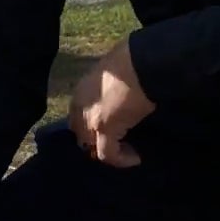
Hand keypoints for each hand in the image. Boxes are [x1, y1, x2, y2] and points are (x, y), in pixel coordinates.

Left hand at [67, 36, 155, 167]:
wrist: (142, 61)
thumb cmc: (133, 62)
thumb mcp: (111, 77)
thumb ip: (107, 91)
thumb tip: (118, 100)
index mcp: (80, 93)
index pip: (77, 120)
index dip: (90, 130)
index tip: (109, 134)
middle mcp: (79, 107)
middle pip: (81, 136)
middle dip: (96, 144)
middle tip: (117, 147)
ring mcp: (89, 118)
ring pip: (91, 147)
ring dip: (108, 153)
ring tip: (127, 153)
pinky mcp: (105, 128)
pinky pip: (107, 154)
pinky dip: (121, 159)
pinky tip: (135, 158)